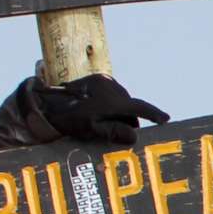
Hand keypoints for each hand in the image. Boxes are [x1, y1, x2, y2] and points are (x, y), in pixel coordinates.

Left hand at [23, 73, 169, 144]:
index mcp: (110, 99)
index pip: (138, 107)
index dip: (153, 114)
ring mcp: (104, 80)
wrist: (47, 103)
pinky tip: (98, 110)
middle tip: (116, 132)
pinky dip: (111, 103)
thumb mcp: (92, 130)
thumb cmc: (69, 121)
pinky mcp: (98, 78)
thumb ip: (115, 132)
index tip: (165, 120)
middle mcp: (110, 86)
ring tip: (102, 120)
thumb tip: (135, 136)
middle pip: (130, 106)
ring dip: (118, 111)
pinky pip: (113, 93)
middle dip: (127, 118)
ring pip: (122, 100)